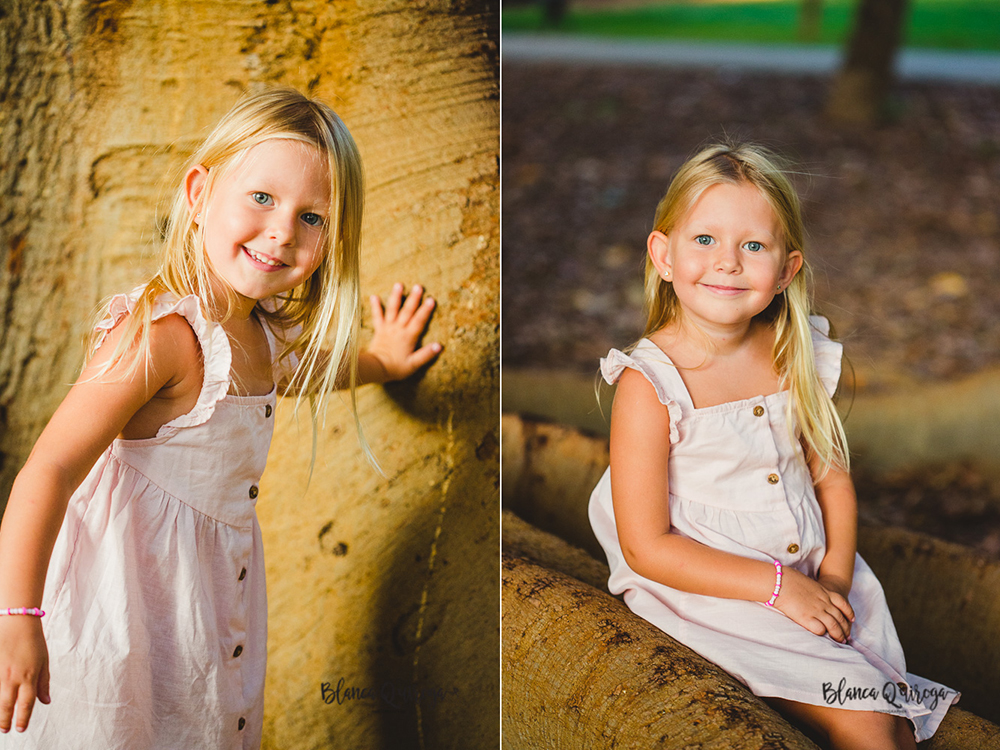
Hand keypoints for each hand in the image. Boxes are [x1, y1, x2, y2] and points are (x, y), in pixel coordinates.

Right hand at [0, 616, 49, 733]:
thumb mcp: (44, 662)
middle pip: (8, 704)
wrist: (17, 623)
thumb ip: (43, 683)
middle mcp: (13, 677)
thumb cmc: (33, 642)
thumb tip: (46, 702)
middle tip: (5, 730)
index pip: (26, 703)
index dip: (23, 718)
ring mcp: (0, 673)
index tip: (20, 729)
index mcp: (29, 676)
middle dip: (6, 720)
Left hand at [364, 283, 441, 382]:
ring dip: (396, 297)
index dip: (425, 310)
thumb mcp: (413, 364)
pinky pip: (377, 316)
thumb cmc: (395, 368)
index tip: (431, 299)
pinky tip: (374, 296)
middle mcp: (399, 329)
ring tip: (399, 284)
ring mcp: (388, 328)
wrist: (376, 368)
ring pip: (393, 310)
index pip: (419, 321)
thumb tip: (439, 346)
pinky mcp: (379, 330)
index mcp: (408, 337)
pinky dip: (376, 306)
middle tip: (418, 286)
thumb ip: (426, 355)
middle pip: (407, 312)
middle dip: (414, 299)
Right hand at [773, 567, 854, 642]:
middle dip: (845, 629)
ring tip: (840, 641)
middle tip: (847, 636)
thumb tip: (811, 593)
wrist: (780, 582)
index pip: (843, 604)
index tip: (852, 620)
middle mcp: (824, 602)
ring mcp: (816, 611)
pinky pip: (820, 630)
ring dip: (838, 635)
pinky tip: (823, 636)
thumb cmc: (789, 579)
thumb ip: (814, 589)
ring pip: (834, 626)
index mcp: (824, 592)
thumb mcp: (807, 582)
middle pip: (840, 618)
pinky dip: (823, 634)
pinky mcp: (806, 618)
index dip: (849, 613)